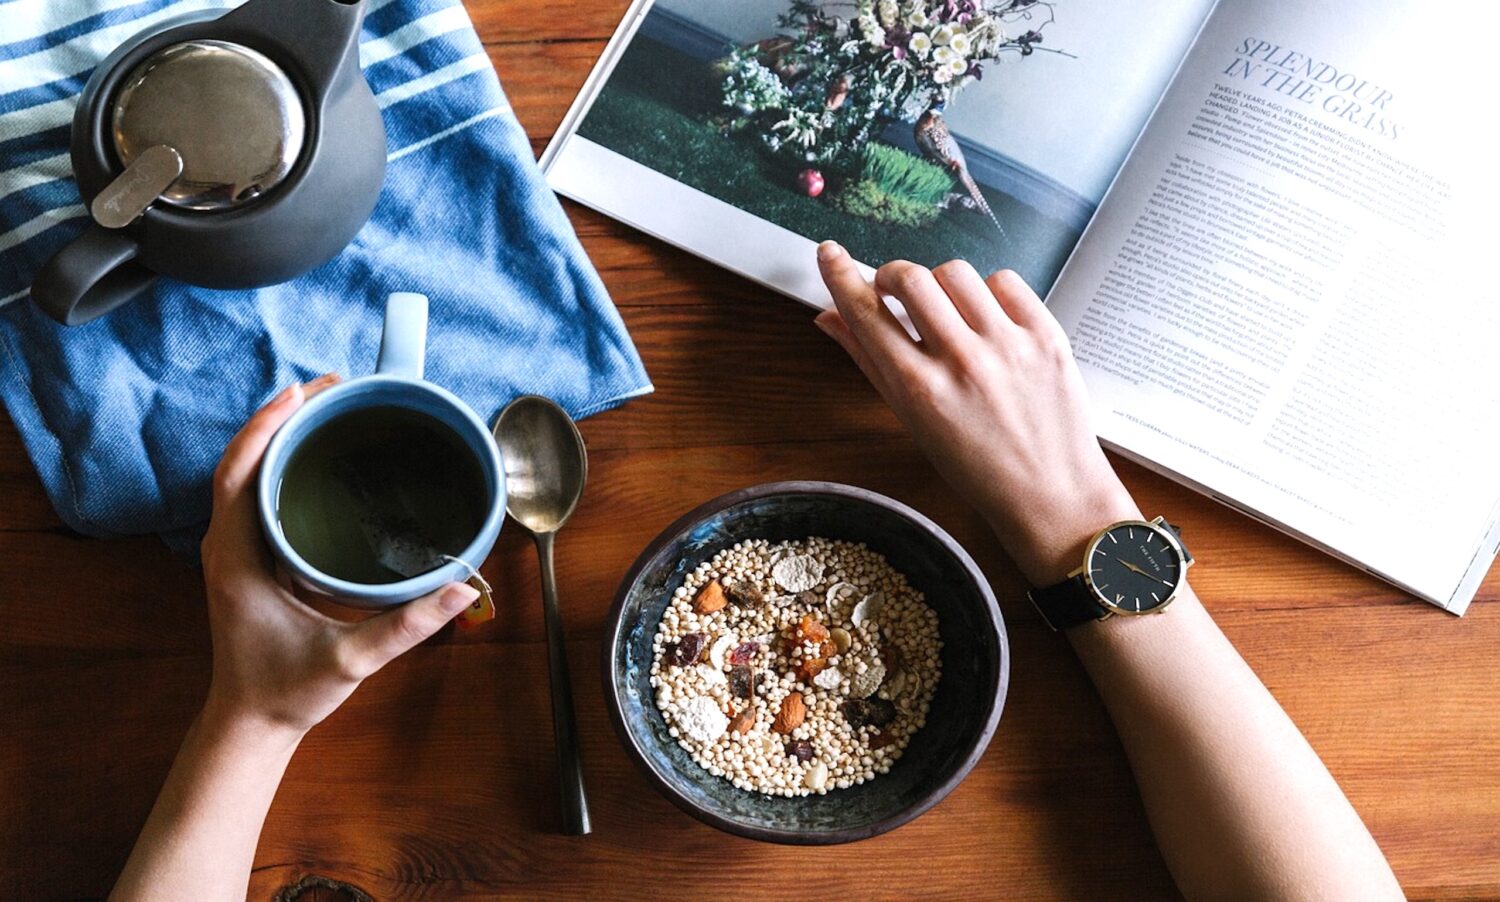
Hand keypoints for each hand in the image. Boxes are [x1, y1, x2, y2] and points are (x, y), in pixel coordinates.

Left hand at [198, 375, 478, 739]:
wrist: (252, 723)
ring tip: (328, 406)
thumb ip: (406, 626)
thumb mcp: (350, 660)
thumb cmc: (287, 692)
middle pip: (242, 461)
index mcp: (237, 560)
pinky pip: (257, 493)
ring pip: (247, 474)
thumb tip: (459, 589)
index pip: (238, 474)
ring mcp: (235, 550)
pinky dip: (282, 463)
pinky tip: (318, 454)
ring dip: (281, 435)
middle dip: (282, 416)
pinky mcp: (250, 557)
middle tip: (333, 387)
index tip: (301, 393)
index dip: (265, 427)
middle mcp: (227, 546)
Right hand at [814, 242, 1138, 584]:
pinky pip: (1005, 281)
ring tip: (947, 311)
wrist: (1052, 496)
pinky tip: (986, 318)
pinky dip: (988, 291)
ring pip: (956, 272)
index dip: (840, 276)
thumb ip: (870, 363)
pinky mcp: (1046, 335)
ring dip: (940, 283)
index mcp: (920, 391)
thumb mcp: (913, 422)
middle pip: (909, 277)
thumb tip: (830, 318)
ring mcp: (1008, 346)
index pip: (866, 314)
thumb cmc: (978, 469)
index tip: (830, 254)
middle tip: (892, 290)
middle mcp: (963, 362)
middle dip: (891, 275)